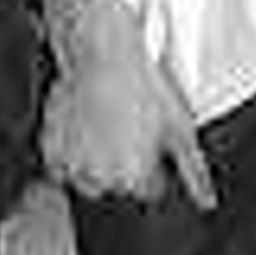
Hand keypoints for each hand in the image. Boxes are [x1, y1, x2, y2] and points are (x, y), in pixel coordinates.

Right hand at [42, 36, 215, 206]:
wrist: (102, 53)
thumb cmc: (142, 86)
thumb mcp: (180, 128)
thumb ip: (193, 171)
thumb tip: (206, 200)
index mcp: (135, 178)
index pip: (149, 191)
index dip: (153, 168)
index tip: (150, 147)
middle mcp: (100, 178)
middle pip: (117, 187)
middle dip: (124, 167)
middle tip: (127, 133)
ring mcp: (72, 164)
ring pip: (87, 179)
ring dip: (95, 163)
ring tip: (104, 130)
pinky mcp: (50, 148)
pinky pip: (60, 166)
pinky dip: (70, 153)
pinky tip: (84, 129)